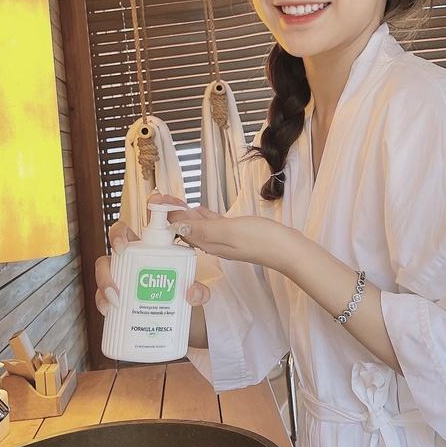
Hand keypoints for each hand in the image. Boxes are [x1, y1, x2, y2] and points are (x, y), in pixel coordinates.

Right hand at [94, 193, 211, 315]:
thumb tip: (192, 293)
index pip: (151, 221)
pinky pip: (100, 294)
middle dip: (117, 238)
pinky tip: (110, 309)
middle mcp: (133, 257)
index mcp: (154, 249)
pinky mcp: (112, 295)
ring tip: (117, 297)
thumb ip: (198, 292)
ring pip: (103, 266)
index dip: (152, 207)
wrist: (172, 320)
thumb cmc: (177, 296)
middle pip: (117, 236)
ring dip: (105, 277)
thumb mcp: (193, 293)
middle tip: (123, 249)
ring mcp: (120, 274)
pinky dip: (102, 301)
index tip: (156, 201)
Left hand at [165, 205, 297, 272]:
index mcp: (208, 243)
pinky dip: (202, 217)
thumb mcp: (228, 231)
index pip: (180, 229)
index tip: (158, 200)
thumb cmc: (260, 239)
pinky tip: (198, 210)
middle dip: (172, 214)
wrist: (287, 249)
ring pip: (198, 226)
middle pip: (186, 228)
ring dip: (185, 214)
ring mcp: (223, 239)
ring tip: (174, 201)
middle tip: (162, 197)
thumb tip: (175, 224)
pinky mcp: (234, 234)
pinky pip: (211, 225)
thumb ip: (203, 228)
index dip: (167, 216)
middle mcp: (212, 243)